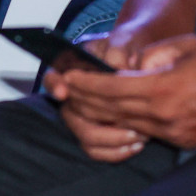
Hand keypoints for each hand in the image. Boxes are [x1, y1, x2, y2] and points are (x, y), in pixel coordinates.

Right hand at [44, 36, 146, 161]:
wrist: (141, 59)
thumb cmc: (129, 48)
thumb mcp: (124, 43)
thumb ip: (117, 54)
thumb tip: (117, 68)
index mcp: (75, 70)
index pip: (53, 78)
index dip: (55, 85)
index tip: (63, 92)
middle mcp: (75, 96)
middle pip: (70, 116)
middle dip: (100, 127)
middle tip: (132, 128)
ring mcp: (84, 116)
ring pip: (85, 138)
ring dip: (113, 140)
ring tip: (140, 136)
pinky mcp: (98, 132)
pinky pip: (96, 151)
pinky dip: (115, 152)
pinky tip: (136, 145)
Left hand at [59, 35, 195, 150]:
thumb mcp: (185, 45)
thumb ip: (152, 54)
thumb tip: (129, 66)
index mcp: (163, 89)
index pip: (112, 88)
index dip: (86, 83)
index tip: (68, 76)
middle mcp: (164, 115)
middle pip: (111, 109)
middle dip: (83, 98)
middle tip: (63, 88)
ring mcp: (172, 132)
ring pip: (123, 124)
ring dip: (98, 113)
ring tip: (78, 101)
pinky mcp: (180, 141)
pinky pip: (143, 131)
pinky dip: (122, 123)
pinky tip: (110, 114)